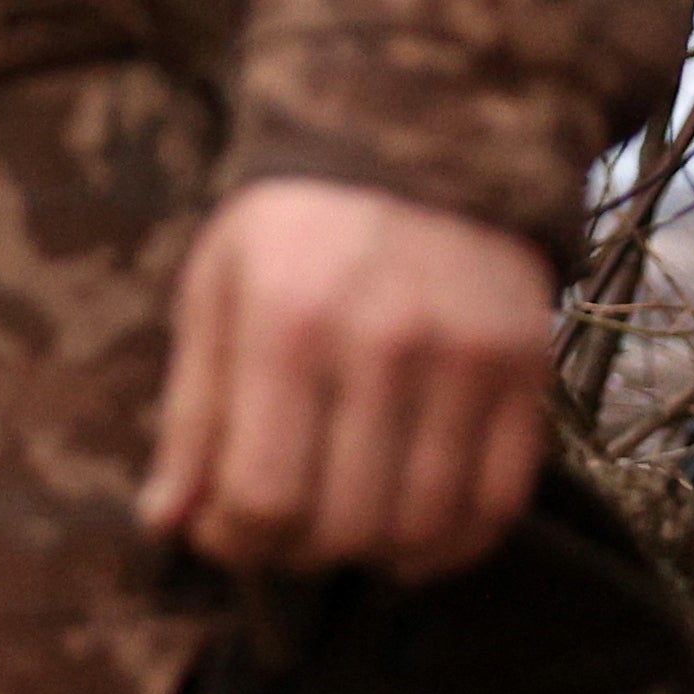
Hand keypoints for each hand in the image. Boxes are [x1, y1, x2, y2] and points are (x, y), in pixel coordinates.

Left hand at [138, 175, 555, 584]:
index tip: (220, 531)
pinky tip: (411, 538)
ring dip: (373, 554)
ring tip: (341, 527)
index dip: (234, 541)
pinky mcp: (527, 370)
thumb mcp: (214, 293)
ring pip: (423, 526)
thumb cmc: (289, 231)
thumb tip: (166, 522)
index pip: (263, 494)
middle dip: (297, 551)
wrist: (411, 139)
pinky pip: (498, 504)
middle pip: (344, 524)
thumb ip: (192, 412)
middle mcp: (384, 343)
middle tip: (279, 531)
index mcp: (286, 321)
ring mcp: (466, 359)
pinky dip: (452, 546)